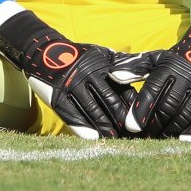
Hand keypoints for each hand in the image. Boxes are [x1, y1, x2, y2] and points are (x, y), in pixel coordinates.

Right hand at [0, 10, 132, 138]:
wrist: (43, 51)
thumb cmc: (79, 57)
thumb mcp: (101, 54)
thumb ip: (123, 64)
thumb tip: (147, 73)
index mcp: (102, 64)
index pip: (122, 88)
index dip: (132, 105)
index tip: (140, 119)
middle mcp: (87, 74)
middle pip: (109, 100)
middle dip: (121, 118)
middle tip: (130, 134)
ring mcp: (71, 85)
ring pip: (92, 109)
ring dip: (104, 126)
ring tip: (113, 138)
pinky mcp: (56, 95)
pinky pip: (71, 114)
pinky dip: (82, 127)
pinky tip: (92, 138)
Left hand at [110, 20, 190, 139]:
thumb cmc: (168, 63)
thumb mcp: (150, 60)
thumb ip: (132, 69)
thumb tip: (113, 75)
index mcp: (168, 68)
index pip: (153, 91)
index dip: (141, 109)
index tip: (130, 126)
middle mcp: (187, 80)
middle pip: (168, 107)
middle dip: (153, 124)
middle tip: (142, 136)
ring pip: (184, 116)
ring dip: (169, 131)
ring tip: (156, 140)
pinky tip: (179, 141)